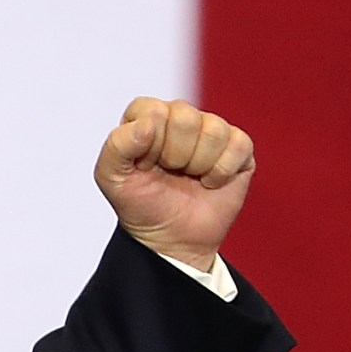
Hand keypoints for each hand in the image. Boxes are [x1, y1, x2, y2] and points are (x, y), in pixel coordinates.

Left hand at [95, 98, 254, 271]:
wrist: (171, 240)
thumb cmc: (141, 204)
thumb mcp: (111, 178)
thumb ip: (116, 146)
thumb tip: (146, 125)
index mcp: (147, 116)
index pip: (153, 111)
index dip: (148, 144)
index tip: (144, 165)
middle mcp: (180, 116)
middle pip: (186, 118)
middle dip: (175, 156)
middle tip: (170, 172)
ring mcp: (211, 130)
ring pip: (214, 131)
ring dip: (198, 165)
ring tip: (189, 178)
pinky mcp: (238, 147)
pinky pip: (238, 145)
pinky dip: (222, 172)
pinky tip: (210, 182)